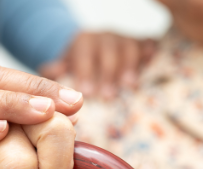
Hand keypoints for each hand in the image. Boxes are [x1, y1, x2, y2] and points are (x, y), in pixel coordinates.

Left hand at [39, 31, 156, 99]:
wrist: (88, 50)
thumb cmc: (74, 67)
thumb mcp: (60, 67)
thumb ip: (53, 72)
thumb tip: (50, 72)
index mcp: (83, 41)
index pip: (84, 54)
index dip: (86, 72)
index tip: (87, 93)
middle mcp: (103, 37)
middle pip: (108, 51)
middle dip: (108, 74)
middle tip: (107, 96)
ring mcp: (122, 39)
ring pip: (129, 47)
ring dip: (130, 66)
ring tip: (129, 86)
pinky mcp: (138, 43)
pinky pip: (146, 43)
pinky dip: (149, 51)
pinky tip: (152, 61)